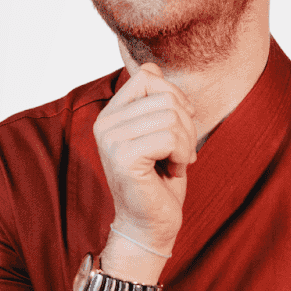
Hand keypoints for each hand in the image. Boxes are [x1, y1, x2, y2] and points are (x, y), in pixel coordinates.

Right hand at [93, 63, 196, 253]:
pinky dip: (182, 155)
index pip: (148, 76)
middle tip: (180, 152)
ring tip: (175, 162)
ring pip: (170, 116)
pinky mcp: (123, 157)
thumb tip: (150, 66)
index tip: (178, 127)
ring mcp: (111, 140)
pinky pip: (170, 138)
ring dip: (186, 143)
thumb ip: (154, 101)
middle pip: (164, 96)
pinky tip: (173, 170)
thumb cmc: (160, 179)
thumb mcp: (159, 131)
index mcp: (111, 113)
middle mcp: (105, 123)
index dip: (174, 97)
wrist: (151, 224)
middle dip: (186, 124)